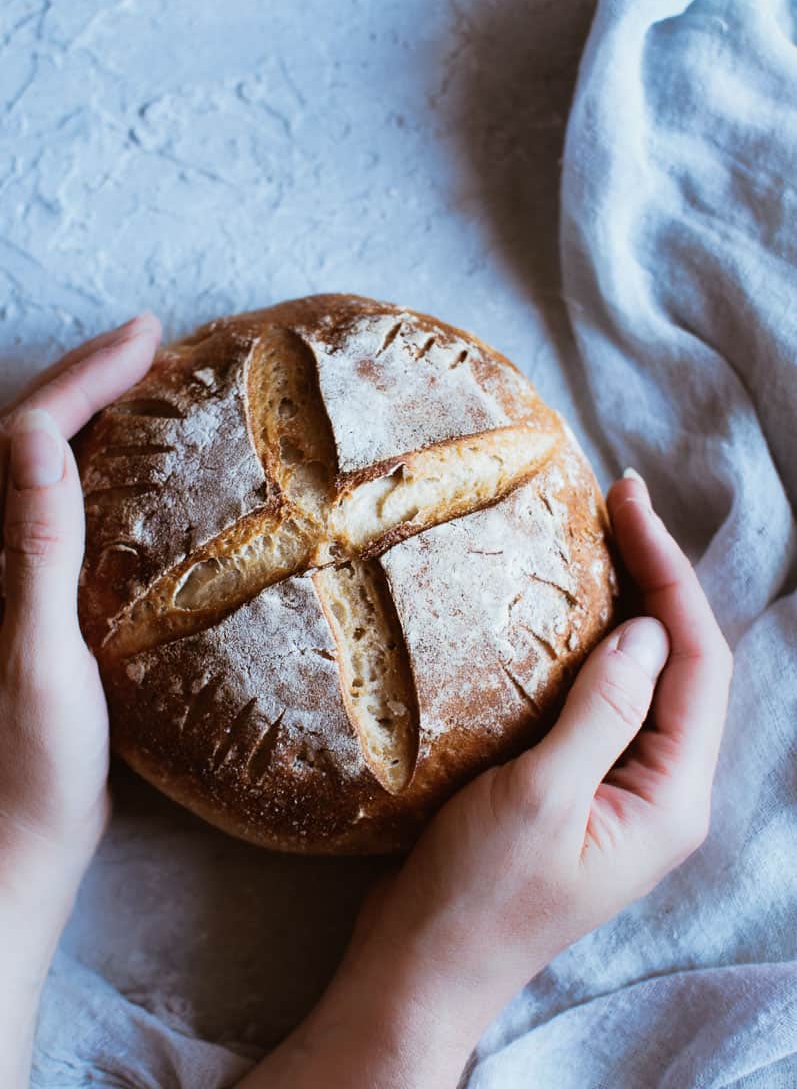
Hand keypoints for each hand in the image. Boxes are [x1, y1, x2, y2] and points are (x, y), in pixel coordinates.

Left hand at [0, 314, 160, 1087]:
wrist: (16, 847)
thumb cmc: (27, 771)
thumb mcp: (40, 661)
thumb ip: (35, 550)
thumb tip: (37, 435)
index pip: (27, 433)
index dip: (85, 376)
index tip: (149, 336)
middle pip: (30, 438)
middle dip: (89, 382)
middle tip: (152, 348)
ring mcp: (13, 579)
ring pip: (46, 472)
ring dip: (94, 420)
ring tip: (152, 390)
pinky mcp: (35, 606)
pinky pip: (65, 514)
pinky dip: (102, 477)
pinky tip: (144, 479)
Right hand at [244, 470, 732, 1088]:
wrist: (421, 967)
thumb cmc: (478, 896)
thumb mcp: (541, 797)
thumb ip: (603, 711)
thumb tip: (646, 629)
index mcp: (671, 797)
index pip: (698, 662)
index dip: (671, 575)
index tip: (632, 505)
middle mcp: (659, 790)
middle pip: (681, 663)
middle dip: (656, 579)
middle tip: (615, 505)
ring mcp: (618, 789)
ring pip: (643, 677)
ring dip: (625, 606)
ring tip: (594, 537)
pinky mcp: (577, 787)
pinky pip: (601, 700)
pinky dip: (587, 647)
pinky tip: (558, 612)